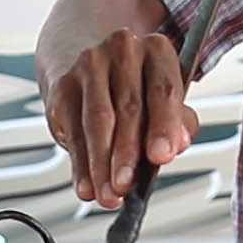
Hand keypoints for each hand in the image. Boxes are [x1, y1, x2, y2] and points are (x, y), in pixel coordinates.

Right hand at [44, 28, 199, 208]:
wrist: (86, 63)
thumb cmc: (133, 87)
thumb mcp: (162, 100)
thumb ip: (178, 123)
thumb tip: (176, 145)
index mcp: (158, 50)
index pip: (164, 90)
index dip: (163, 127)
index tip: (161, 158)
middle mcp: (124, 51)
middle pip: (128, 108)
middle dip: (127, 154)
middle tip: (127, 184)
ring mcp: (90, 64)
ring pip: (97, 121)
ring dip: (101, 164)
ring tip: (108, 192)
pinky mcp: (63, 85)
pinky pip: (72, 131)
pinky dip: (80, 165)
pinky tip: (86, 185)